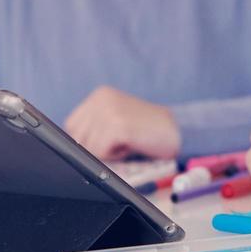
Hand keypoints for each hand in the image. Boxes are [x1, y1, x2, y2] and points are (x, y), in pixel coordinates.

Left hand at [64, 86, 180, 159]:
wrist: (180, 132)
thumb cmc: (147, 133)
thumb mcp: (117, 122)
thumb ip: (95, 128)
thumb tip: (71, 148)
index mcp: (100, 95)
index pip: (72, 125)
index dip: (84, 142)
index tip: (100, 147)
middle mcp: (102, 99)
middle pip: (77, 137)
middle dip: (95, 149)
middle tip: (120, 143)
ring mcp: (109, 110)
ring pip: (88, 147)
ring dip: (107, 153)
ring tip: (127, 143)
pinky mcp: (117, 125)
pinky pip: (100, 152)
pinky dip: (116, 156)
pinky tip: (131, 146)